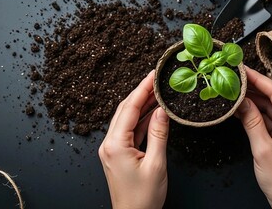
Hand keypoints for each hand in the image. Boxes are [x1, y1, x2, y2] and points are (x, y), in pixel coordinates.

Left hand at [98, 71, 169, 208]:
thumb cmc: (143, 197)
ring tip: (157, 92)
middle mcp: (109, 144)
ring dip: (141, 105)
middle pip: (125, 110)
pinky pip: (130, 130)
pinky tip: (153, 112)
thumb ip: (159, 134)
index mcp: (115, 145)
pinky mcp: (119, 153)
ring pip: (127, 118)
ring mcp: (113, 148)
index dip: (142, 89)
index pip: (129, 108)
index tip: (153, 75)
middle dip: (141, 93)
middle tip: (156, 79)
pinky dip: (141, 120)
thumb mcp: (156, 163)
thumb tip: (162, 110)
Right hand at [237, 67, 271, 208]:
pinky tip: (244, 109)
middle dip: (256, 88)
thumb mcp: (262, 149)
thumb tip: (242, 102)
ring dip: (256, 101)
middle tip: (237, 79)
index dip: (259, 79)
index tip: (244, 70)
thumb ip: (251, 121)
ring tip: (236, 93)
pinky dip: (259, 114)